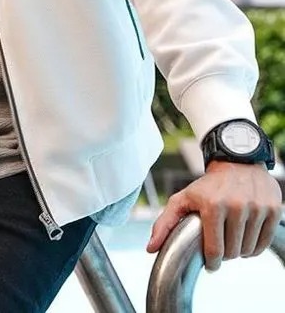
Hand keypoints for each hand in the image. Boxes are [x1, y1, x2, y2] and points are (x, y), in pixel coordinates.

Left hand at [146, 161, 282, 270]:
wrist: (237, 161)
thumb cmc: (207, 185)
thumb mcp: (183, 198)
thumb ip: (165, 223)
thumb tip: (150, 248)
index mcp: (212, 205)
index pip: (215, 251)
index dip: (212, 262)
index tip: (211, 262)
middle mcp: (237, 206)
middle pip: (232, 252)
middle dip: (225, 253)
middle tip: (221, 243)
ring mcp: (256, 208)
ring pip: (249, 250)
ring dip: (240, 250)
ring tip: (232, 237)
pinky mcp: (272, 210)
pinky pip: (264, 243)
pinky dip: (254, 246)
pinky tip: (245, 236)